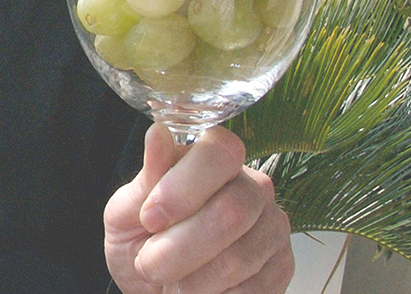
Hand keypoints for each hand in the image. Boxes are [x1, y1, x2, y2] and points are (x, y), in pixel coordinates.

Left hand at [104, 124, 294, 293]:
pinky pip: (253, 290)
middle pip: (232, 211)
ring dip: (192, 279)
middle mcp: (254, 187)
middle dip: (179, 247)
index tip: (149, 218)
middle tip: (149, 263)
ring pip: (239, 258)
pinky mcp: (282, 267)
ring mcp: (273, 227)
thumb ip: (147, 178)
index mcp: (214, 160)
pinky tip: (197, 290)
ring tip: (169, 279)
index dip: (183, 188)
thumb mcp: (128, 209)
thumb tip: (158, 133)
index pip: (220, 152)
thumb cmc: (140, 239)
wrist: (156, 283)